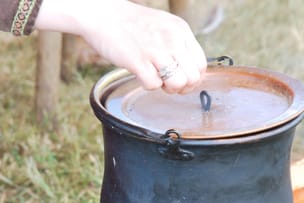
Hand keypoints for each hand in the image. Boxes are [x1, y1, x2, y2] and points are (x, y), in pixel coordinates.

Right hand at [34, 0, 206, 93]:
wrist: (102, 14)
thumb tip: (187, 71)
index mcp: (181, 31)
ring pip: (178, 84)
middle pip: (192, 78)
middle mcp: (172, 40)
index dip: (192, 79)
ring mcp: (156, 50)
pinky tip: (140, 75)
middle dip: (181, 87)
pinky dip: (148, 85)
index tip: (180, 79)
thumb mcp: (164, 27)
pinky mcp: (138, 61)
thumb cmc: (131, 24)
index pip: (201, 65)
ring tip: (155, 78)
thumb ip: (178, 45)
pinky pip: (154, 85)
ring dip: (166, 88)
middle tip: (166, 82)